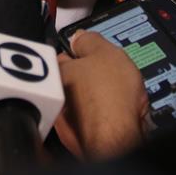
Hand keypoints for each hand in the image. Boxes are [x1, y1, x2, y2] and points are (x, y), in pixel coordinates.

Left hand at [54, 30, 148, 159]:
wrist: (119, 138)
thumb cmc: (111, 97)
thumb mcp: (106, 52)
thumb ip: (90, 40)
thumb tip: (80, 36)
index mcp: (58, 71)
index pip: (64, 53)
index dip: (82, 51)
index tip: (93, 52)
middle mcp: (56, 96)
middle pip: (74, 78)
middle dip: (88, 77)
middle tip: (108, 75)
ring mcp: (65, 119)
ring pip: (83, 100)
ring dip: (95, 97)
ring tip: (116, 96)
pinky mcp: (79, 137)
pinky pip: (92, 119)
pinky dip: (101, 116)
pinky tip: (116, 114)